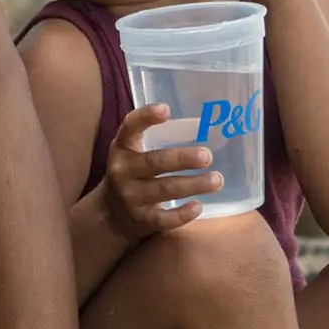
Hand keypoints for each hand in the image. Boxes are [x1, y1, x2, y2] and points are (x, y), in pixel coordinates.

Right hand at [97, 104, 217, 240]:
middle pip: (155, 162)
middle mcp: (123, 171)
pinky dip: (182, 214)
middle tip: (208, 155)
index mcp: (123, 148)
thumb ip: (157, 137)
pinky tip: (199, 206)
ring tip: (217, 180)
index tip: (166, 109)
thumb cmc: (133, 174)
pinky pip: (164, 218)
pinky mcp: (142, 220)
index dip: (146, 116)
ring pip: (165, 189)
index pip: (130, 127)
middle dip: (183, 158)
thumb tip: (207, 121)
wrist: (110, 216)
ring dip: (193, 184)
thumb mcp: (133, 152)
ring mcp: (131, 197)